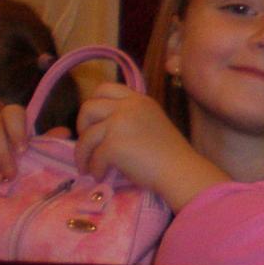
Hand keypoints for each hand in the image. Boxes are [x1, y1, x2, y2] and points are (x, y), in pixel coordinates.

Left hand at [73, 84, 225, 208]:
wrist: (180, 171)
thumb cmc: (170, 154)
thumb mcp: (151, 122)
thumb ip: (130, 117)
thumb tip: (100, 128)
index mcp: (138, 100)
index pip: (104, 89)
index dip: (93, 104)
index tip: (94, 122)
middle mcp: (127, 107)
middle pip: (88, 108)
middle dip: (82, 126)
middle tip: (88, 143)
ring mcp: (119, 124)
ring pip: (87, 135)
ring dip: (83, 154)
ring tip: (88, 167)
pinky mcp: (114, 144)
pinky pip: (94, 156)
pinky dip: (95, 168)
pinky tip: (101, 175)